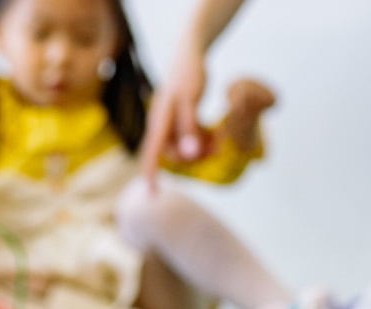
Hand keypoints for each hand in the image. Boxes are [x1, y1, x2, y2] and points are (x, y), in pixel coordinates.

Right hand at [140, 46, 213, 181]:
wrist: (189, 53)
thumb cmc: (188, 73)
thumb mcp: (190, 100)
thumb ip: (189, 128)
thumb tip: (189, 155)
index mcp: (159, 122)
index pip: (151, 154)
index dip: (151, 174)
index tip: (152, 194)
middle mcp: (160, 126)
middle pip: (173, 153)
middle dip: (192, 157)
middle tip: (217, 150)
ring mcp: (169, 124)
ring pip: (182, 146)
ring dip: (199, 149)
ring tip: (219, 143)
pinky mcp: (179, 120)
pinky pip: (188, 137)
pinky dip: (200, 140)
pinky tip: (214, 137)